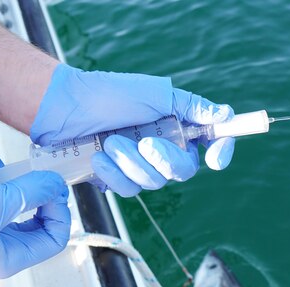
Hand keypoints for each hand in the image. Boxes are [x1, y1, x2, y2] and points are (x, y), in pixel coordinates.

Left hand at [30, 64, 234, 196]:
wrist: (63, 107)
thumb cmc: (108, 93)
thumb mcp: (155, 94)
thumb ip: (191, 106)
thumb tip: (225, 114)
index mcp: (178, 126)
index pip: (211, 144)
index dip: (219, 152)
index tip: (215, 157)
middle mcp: (164, 148)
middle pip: (184, 171)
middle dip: (165, 160)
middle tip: (145, 142)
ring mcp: (141, 166)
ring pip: (154, 183)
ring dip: (132, 164)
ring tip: (110, 142)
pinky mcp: (119, 179)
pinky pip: (128, 190)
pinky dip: (114, 174)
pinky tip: (99, 158)